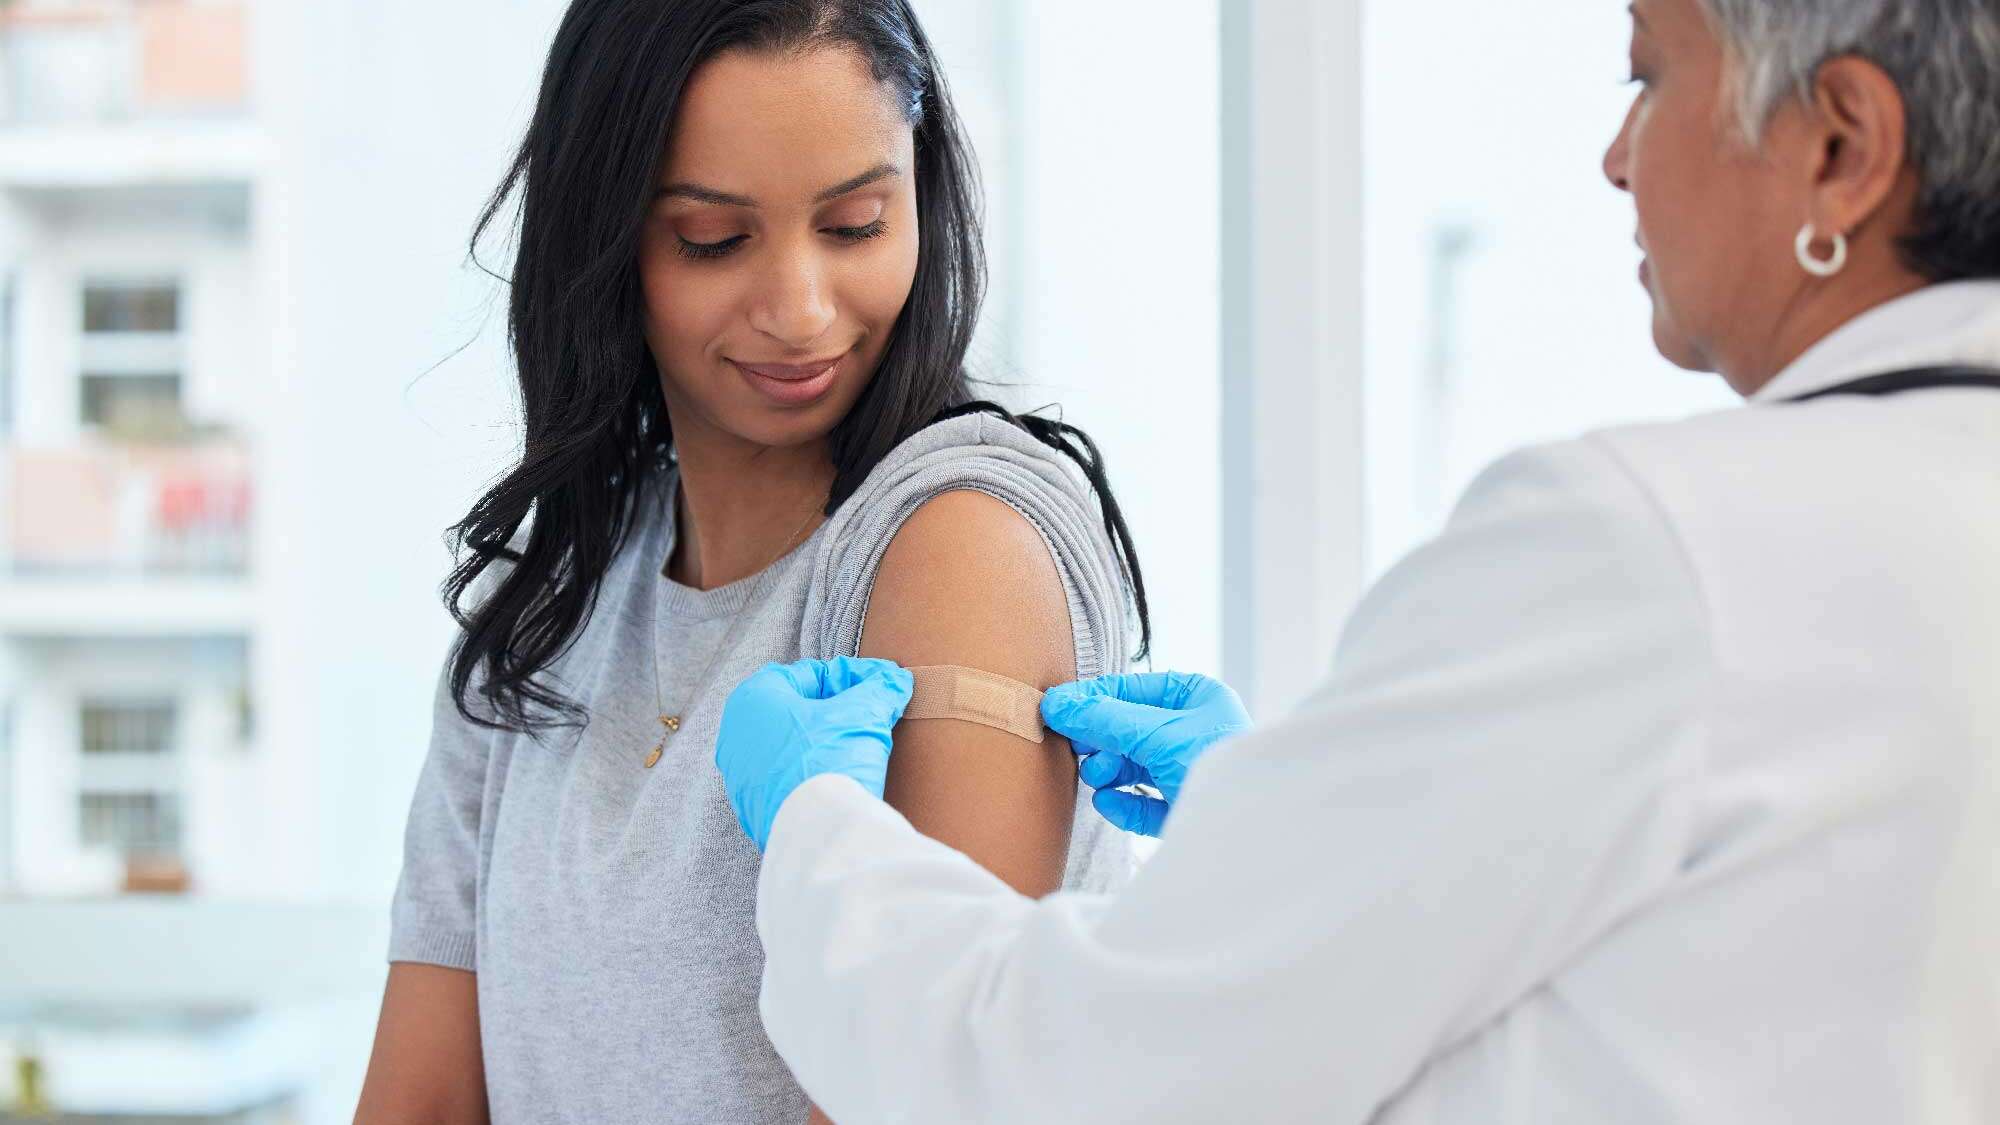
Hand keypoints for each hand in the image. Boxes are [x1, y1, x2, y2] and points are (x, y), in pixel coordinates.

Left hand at [715, 656, 914, 850]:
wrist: (818, 836)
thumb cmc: (830, 762)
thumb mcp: (864, 716)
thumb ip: (880, 690)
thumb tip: (895, 680)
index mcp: (753, 698)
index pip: (813, 675)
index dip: (854, 679)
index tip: (882, 688)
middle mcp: (737, 733)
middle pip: (800, 710)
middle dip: (838, 712)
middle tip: (874, 717)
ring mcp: (741, 775)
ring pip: (793, 746)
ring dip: (826, 744)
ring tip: (861, 750)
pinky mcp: (754, 809)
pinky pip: (788, 780)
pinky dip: (813, 774)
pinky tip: (841, 780)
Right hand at [1040, 671, 1251, 836]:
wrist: (1254, 830)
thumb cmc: (1218, 765)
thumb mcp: (1157, 733)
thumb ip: (1104, 718)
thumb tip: (1057, 704)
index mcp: (1197, 698)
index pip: (1131, 690)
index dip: (1092, 699)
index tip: (1055, 710)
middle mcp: (1193, 730)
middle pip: (1127, 729)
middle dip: (1100, 741)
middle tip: (1076, 749)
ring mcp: (1188, 771)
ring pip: (1132, 766)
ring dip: (1108, 771)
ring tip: (1097, 777)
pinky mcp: (1183, 809)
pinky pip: (1143, 803)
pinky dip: (1123, 803)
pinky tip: (1108, 803)